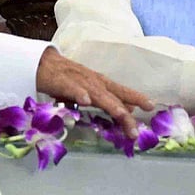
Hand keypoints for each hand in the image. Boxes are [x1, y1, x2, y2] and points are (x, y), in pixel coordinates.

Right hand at [36, 47, 152, 136]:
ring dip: (111, 105)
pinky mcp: (62, 82)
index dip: (137, 97)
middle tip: (135, 131)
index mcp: (101, 84)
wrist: (42, 63)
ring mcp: (79, 81)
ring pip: (98, 94)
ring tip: (123, 115)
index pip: (122, 91)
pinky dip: (80, 94)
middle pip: (113, 98)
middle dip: (125, 114)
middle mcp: (94, 82)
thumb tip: (129, 109)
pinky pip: (72, 89)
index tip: (151, 106)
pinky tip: (86, 101)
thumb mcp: (92, 89)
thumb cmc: (68, 78)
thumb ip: (110, 99)